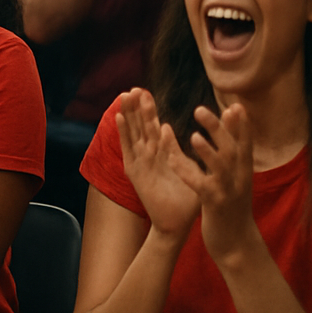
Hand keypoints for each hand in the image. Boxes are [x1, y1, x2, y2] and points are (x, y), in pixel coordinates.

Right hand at [114, 88, 199, 239]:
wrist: (175, 225)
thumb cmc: (187, 202)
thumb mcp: (192, 172)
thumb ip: (188, 154)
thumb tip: (190, 135)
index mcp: (163, 155)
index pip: (154, 127)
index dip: (148, 110)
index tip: (144, 91)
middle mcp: (149, 156)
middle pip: (141, 126)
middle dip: (136, 107)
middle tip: (132, 88)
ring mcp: (140, 162)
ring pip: (134, 132)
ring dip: (129, 114)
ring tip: (125, 95)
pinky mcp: (135, 171)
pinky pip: (129, 148)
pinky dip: (123, 132)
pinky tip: (119, 117)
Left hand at [168, 104, 259, 265]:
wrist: (237, 243)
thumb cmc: (232, 206)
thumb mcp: (236, 180)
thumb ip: (234, 157)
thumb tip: (231, 131)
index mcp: (243, 171)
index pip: (245, 143)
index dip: (242, 125)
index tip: (236, 105)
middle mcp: (239, 179)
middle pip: (232, 150)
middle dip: (219, 129)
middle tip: (200, 109)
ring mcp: (228, 192)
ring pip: (220, 168)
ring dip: (208, 151)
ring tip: (194, 135)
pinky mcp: (214, 205)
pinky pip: (200, 186)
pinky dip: (189, 173)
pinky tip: (174, 162)